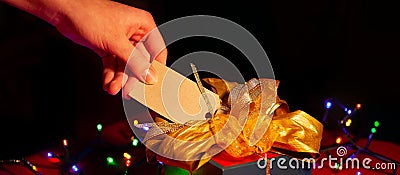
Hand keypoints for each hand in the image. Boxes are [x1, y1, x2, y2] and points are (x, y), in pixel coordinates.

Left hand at [2, 0, 166, 96]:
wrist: (63, 12)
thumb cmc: (88, 14)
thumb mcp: (115, 41)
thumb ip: (134, 61)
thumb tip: (149, 75)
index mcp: (143, 25)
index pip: (157, 50)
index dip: (155, 68)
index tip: (152, 83)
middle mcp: (134, 33)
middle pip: (140, 61)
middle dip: (132, 76)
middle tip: (129, 90)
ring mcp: (121, 41)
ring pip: (125, 65)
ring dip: (119, 78)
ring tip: (113, 87)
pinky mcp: (109, 47)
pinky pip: (113, 65)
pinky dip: (110, 75)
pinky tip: (108, 83)